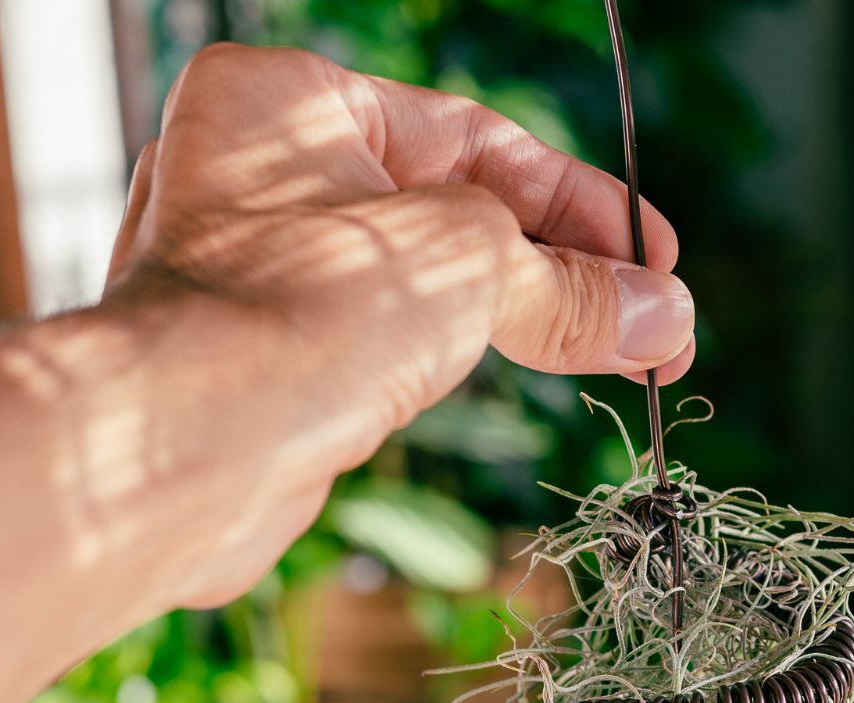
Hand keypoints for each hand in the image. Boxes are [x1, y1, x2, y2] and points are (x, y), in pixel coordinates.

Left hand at [106, 43, 694, 601]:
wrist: (189, 449)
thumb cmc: (300, 313)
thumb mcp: (468, 266)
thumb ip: (567, 286)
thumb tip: (664, 315)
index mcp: (291, 103)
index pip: (472, 137)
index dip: (581, 200)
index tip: (655, 258)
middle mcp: (265, 178)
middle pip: (455, 211)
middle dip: (566, 268)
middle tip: (655, 320)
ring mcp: (264, 276)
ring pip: (425, 284)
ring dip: (529, 317)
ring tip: (624, 354)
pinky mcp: (271, 364)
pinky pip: (391, 344)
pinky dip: (465, 359)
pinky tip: (527, 375)